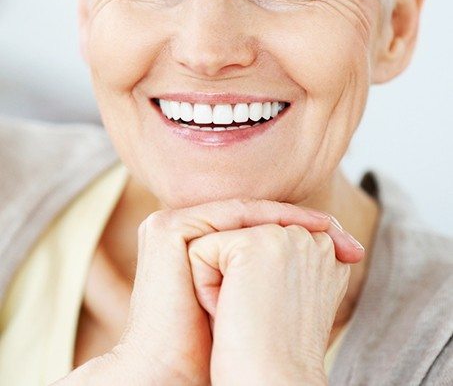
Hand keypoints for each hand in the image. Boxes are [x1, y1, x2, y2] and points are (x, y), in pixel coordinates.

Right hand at [54, 199, 360, 384]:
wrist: (176, 370)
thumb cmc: (218, 346)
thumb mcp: (256, 300)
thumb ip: (276, 269)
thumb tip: (329, 255)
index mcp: (199, 242)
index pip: (258, 225)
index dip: (302, 230)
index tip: (349, 248)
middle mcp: (185, 229)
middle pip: (255, 216)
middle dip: (304, 222)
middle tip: (347, 239)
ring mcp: (173, 225)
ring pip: (244, 213)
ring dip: (289, 217)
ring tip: (329, 229)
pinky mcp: (168, 228)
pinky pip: (226, 215)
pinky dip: (263, 220)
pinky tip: (297, 230)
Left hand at [188, 220, 362, 385]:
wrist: (274, 384)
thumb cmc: (277, 354)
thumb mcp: (292, 297)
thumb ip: (290, 262)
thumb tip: (259, 243)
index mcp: (326, 251)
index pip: (265, 243)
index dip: (255, 282)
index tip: (274, 319)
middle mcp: (310, 237)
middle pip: (242, 240)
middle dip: (238, 277)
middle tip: (260, 319)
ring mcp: (282, 236)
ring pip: (221, 244)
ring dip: (220, 281)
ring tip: (245, 314)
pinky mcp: (251, 242)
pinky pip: (201, 251)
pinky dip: (204, 286)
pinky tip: (229, 311)